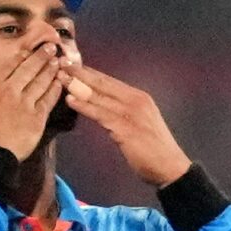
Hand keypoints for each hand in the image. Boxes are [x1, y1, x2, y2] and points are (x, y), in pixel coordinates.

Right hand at [0, 45, 62, 160]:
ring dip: (51, 68)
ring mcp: (24, 103)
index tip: (30, 49)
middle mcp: (8, 90)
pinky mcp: (36, 118)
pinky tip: (62, 82)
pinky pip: (49, 99)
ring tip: (60, 60)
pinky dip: (56, 88)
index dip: (22, 56)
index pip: (9, 65)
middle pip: (29, 68)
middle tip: (52, 47)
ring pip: (41, 80)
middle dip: (41, 56)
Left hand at [58, 64, 191, 186]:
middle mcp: (136, 100)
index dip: (89, 72)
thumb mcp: (140, 122)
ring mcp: (131, 113)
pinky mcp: (126, 128)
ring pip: (99, 96)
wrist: (170, 167)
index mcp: (139, 97)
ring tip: (60, 79)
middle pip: (103, 83)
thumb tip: (102, 105)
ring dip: (78, 87)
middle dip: (81, 73)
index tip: (72, 64)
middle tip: (61, 63)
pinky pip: (100, 114)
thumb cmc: (153, 148)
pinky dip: (84, 106)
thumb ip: (123, 112)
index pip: (109, 81)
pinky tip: (70, 100)